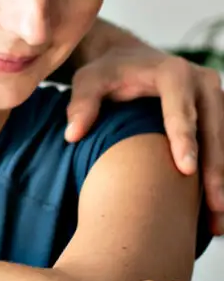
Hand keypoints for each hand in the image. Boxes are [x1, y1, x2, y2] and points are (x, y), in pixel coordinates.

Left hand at [65, 46, 223, 235]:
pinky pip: (221, 146)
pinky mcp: (215, 114)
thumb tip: (72, 134)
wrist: (126, 60)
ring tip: (217, 220)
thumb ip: (81, 104)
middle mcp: (201, 83)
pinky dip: (219, 175)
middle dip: (215, 169)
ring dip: (222, 179)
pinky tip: (212, 211)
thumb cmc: (105, 74)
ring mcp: (213, 99)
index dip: (184, 140)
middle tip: (214, 206)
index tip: (186, 171)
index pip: (180, 110)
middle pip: (214, 130)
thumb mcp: (88, 81)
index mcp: (172, 74)